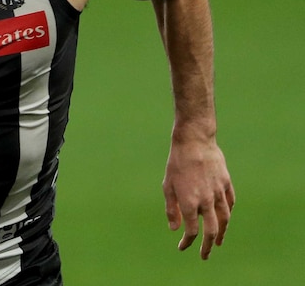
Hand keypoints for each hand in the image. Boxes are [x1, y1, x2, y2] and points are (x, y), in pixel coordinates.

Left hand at [162, 135, 234, 258]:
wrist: (194, 142)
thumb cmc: (177, 163)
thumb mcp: (168, 186)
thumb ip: (172, 209)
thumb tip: (175, 229)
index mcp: (190, 202)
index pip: (192, 231)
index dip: (187, 242)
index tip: (182, 247)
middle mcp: (206, 200)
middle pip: (211, 230)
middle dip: (207, 246)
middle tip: (205, 256)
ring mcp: (219, 192)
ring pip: (224, 219)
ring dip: (221, 233)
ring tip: (217, 242)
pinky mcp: (227, 183)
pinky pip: (230, 203)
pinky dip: (228, 213)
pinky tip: (224, 218)